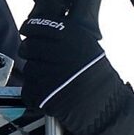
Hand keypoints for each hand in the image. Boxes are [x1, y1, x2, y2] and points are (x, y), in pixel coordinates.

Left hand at [17, 9, 133, 134]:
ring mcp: (52, 74)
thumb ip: (66, 37)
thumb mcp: (89, 48)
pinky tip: (48, 93)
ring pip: (28, 69)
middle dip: (29, 52)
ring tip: (50, 80)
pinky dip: (34, 93)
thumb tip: (41, 31)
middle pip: (29, 46)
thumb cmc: (99, 79)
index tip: (27, 31)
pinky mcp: (45, 94)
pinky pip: (28, 89)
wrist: (106, 108)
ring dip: (34, 74)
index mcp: (73, 37)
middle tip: (36, 57)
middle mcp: (62, 52)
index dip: (29, 28)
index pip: (39, 26)